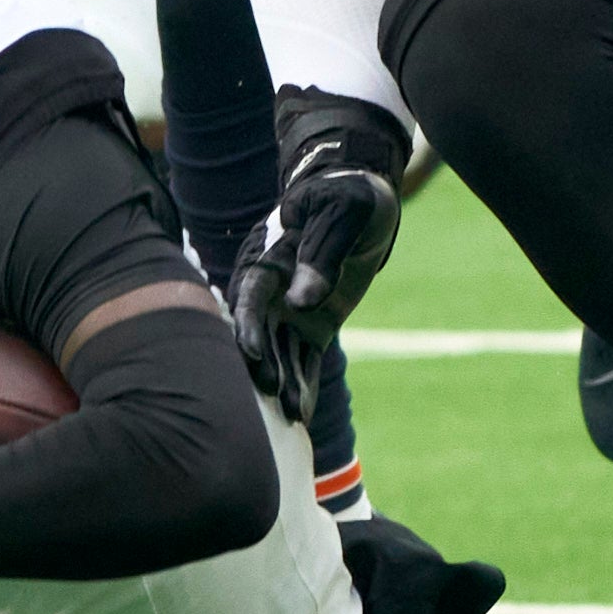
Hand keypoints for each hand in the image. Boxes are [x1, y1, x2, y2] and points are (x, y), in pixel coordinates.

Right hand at [229, 91, 409, 414]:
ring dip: (282, 383)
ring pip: (278, 352)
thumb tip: (302, 300)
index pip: (249, 297)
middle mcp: (270, 289)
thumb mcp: (342, 213)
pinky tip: (300, 415)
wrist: (366, 200)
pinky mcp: (312, 324)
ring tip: (289, 417)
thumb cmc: (350, 197)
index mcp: (267, 257)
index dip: (246, 328)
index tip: (250, 357)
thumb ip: (321, 253)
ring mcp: (289, 309)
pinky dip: (302, 384)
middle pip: (258, 333)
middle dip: (263, 366)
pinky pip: (303, 358)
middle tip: (272, 397)